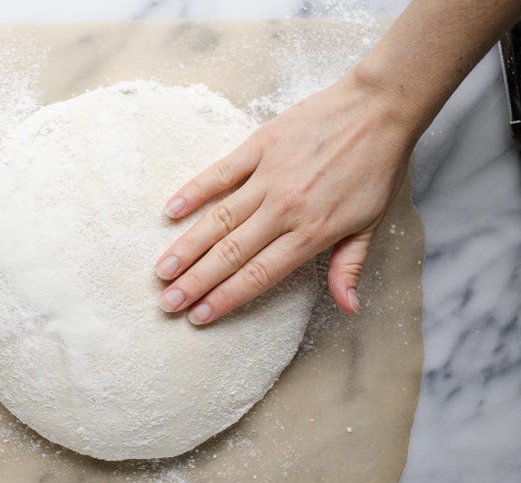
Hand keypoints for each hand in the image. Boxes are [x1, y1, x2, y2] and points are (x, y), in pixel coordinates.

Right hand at [154, 71, 416, 324]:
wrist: (380, 106)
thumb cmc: (378, 166)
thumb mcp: (371, 223)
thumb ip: (349, 266)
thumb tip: (349, 308)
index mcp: (312, 232)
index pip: (259, 274)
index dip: (226, 298)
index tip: (199, 315)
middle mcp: (285, 209)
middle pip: (231, 253)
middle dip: (196, 282)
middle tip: (168, 302)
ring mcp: (269, 177)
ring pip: (219, 218)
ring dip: (187, 247)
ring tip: (162, 270)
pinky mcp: (260, 146)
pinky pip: (221, 173)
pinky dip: (194, 191)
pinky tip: (170, 211)